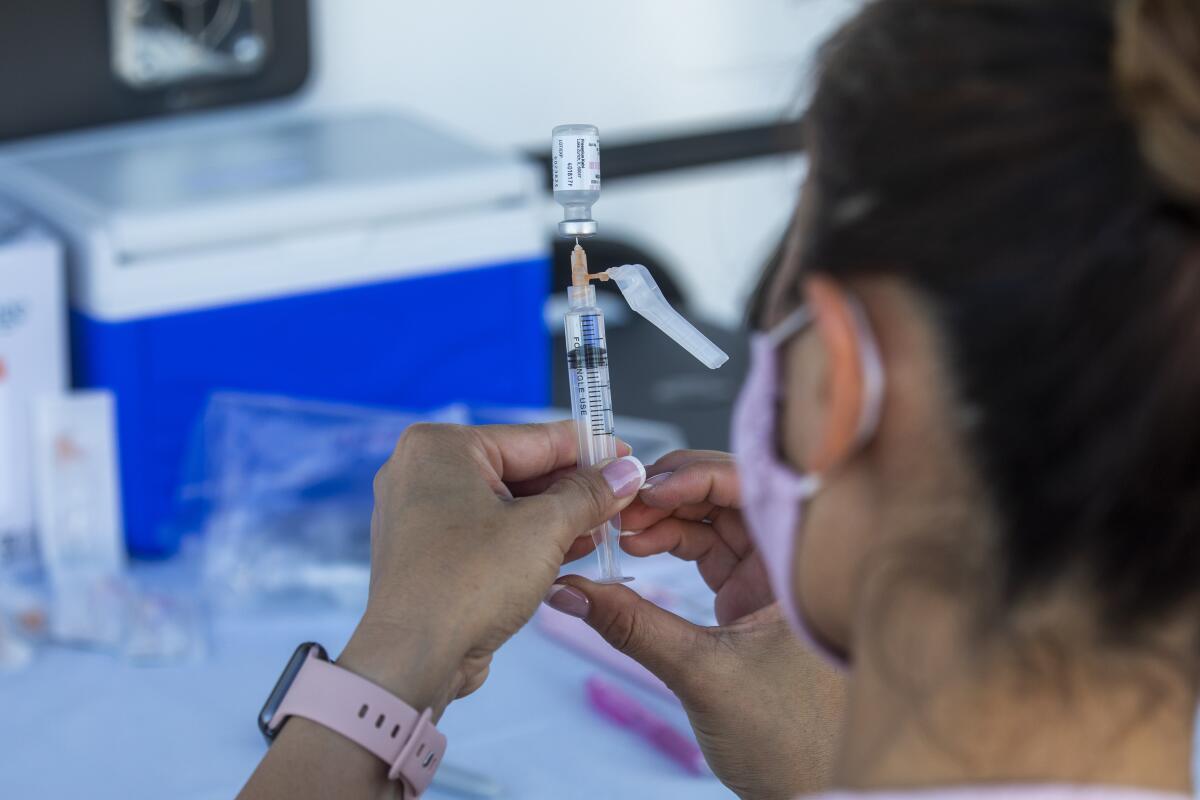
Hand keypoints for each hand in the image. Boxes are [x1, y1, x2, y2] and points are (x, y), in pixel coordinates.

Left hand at [339, 421, 643, 717]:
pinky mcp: (430, 552)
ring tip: (604, 527)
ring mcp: (422, 513)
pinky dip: (528, 539)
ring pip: (507, 504)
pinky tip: (571, 549)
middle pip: (520, 470)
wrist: (413, 659)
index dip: (589, 449)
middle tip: (621, 499)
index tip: (626, 458)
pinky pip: (489, 532)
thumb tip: (626, 472)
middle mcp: (424, 471)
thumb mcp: (544, 529)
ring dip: (557, 518)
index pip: (534, 438)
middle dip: (573, 489)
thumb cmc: (468, 583)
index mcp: (441, 447)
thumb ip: (589, 494)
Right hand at [549, 451, 844, 799]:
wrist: (811, 792)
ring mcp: (768, 580)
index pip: (750, 487)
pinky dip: (670, 548)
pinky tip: (637, 552)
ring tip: (621, 534)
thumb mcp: (702, 674)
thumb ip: (633, 626)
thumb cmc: (792, 740)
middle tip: (621, 508)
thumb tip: (570, 589)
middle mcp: (788, 561)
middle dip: (671, 495)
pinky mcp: (749, 602)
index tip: (644, 490)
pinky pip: (707, 554)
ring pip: (713, 523)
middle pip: (728, 496)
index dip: (694, 477)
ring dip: (665, 521)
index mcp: (799, 565)